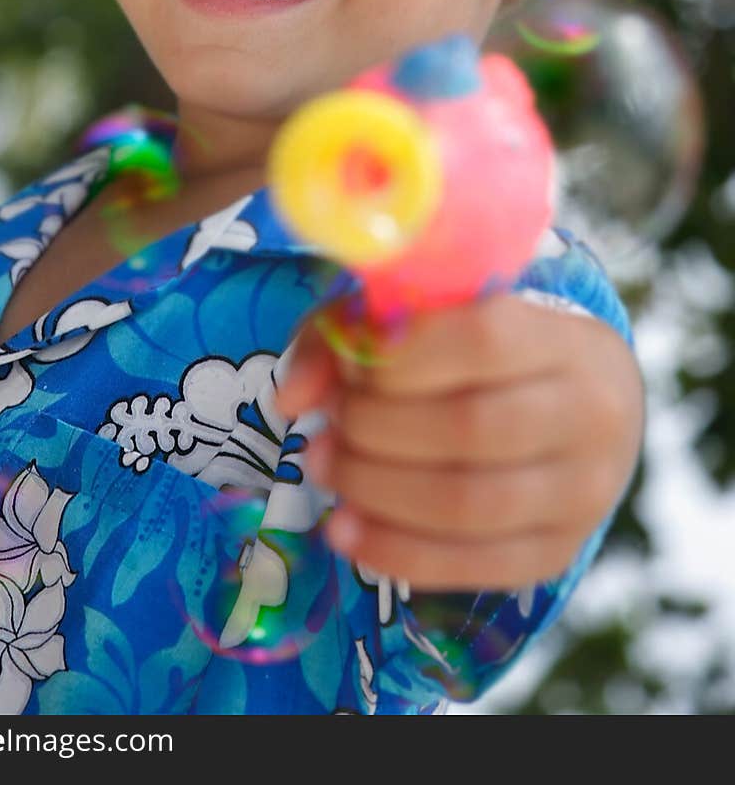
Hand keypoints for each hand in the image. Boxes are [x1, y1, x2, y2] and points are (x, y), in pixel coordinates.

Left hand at [275, 293, 643, 590]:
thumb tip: (293, 398)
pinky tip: (346, 532)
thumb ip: (355, 333)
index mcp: (565, 337)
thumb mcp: (431, 317)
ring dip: (374, 492)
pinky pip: (473, 567)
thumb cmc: (490, 349)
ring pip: (468, 504)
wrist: (590, 404)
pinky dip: (396, 552)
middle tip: (323, 429)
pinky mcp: (559, 551)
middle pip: (468, 428)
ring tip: (323, 470)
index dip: (398, 356)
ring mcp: (583, 492)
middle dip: (372, 431)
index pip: (482, 339)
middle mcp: (589, 414)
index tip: (349, 364)